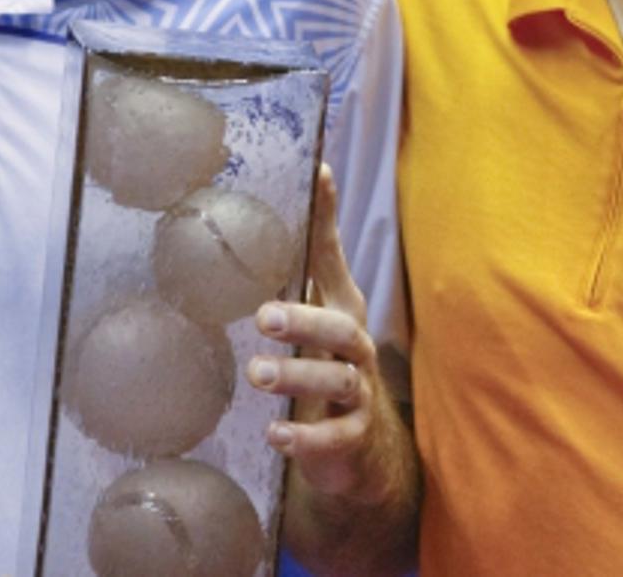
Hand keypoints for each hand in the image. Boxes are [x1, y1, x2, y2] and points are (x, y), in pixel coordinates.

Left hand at [248, 163, 402, 501]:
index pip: (333, 257)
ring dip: (298, 376)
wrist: (364, 448)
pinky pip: (336, 436)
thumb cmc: (329, 366)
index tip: (319, 174)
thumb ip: (303, 267)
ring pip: (338, 379)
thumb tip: (287, 200)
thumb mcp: (317, 316)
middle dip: (304, 320)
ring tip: (258, 375)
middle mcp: (356, 345)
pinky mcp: (355, 435)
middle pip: (340, 327)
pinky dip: (307, 437)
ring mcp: (360, 391)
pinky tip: (276, 435)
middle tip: (263, 317)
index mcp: (342, 308)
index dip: (327, 218)